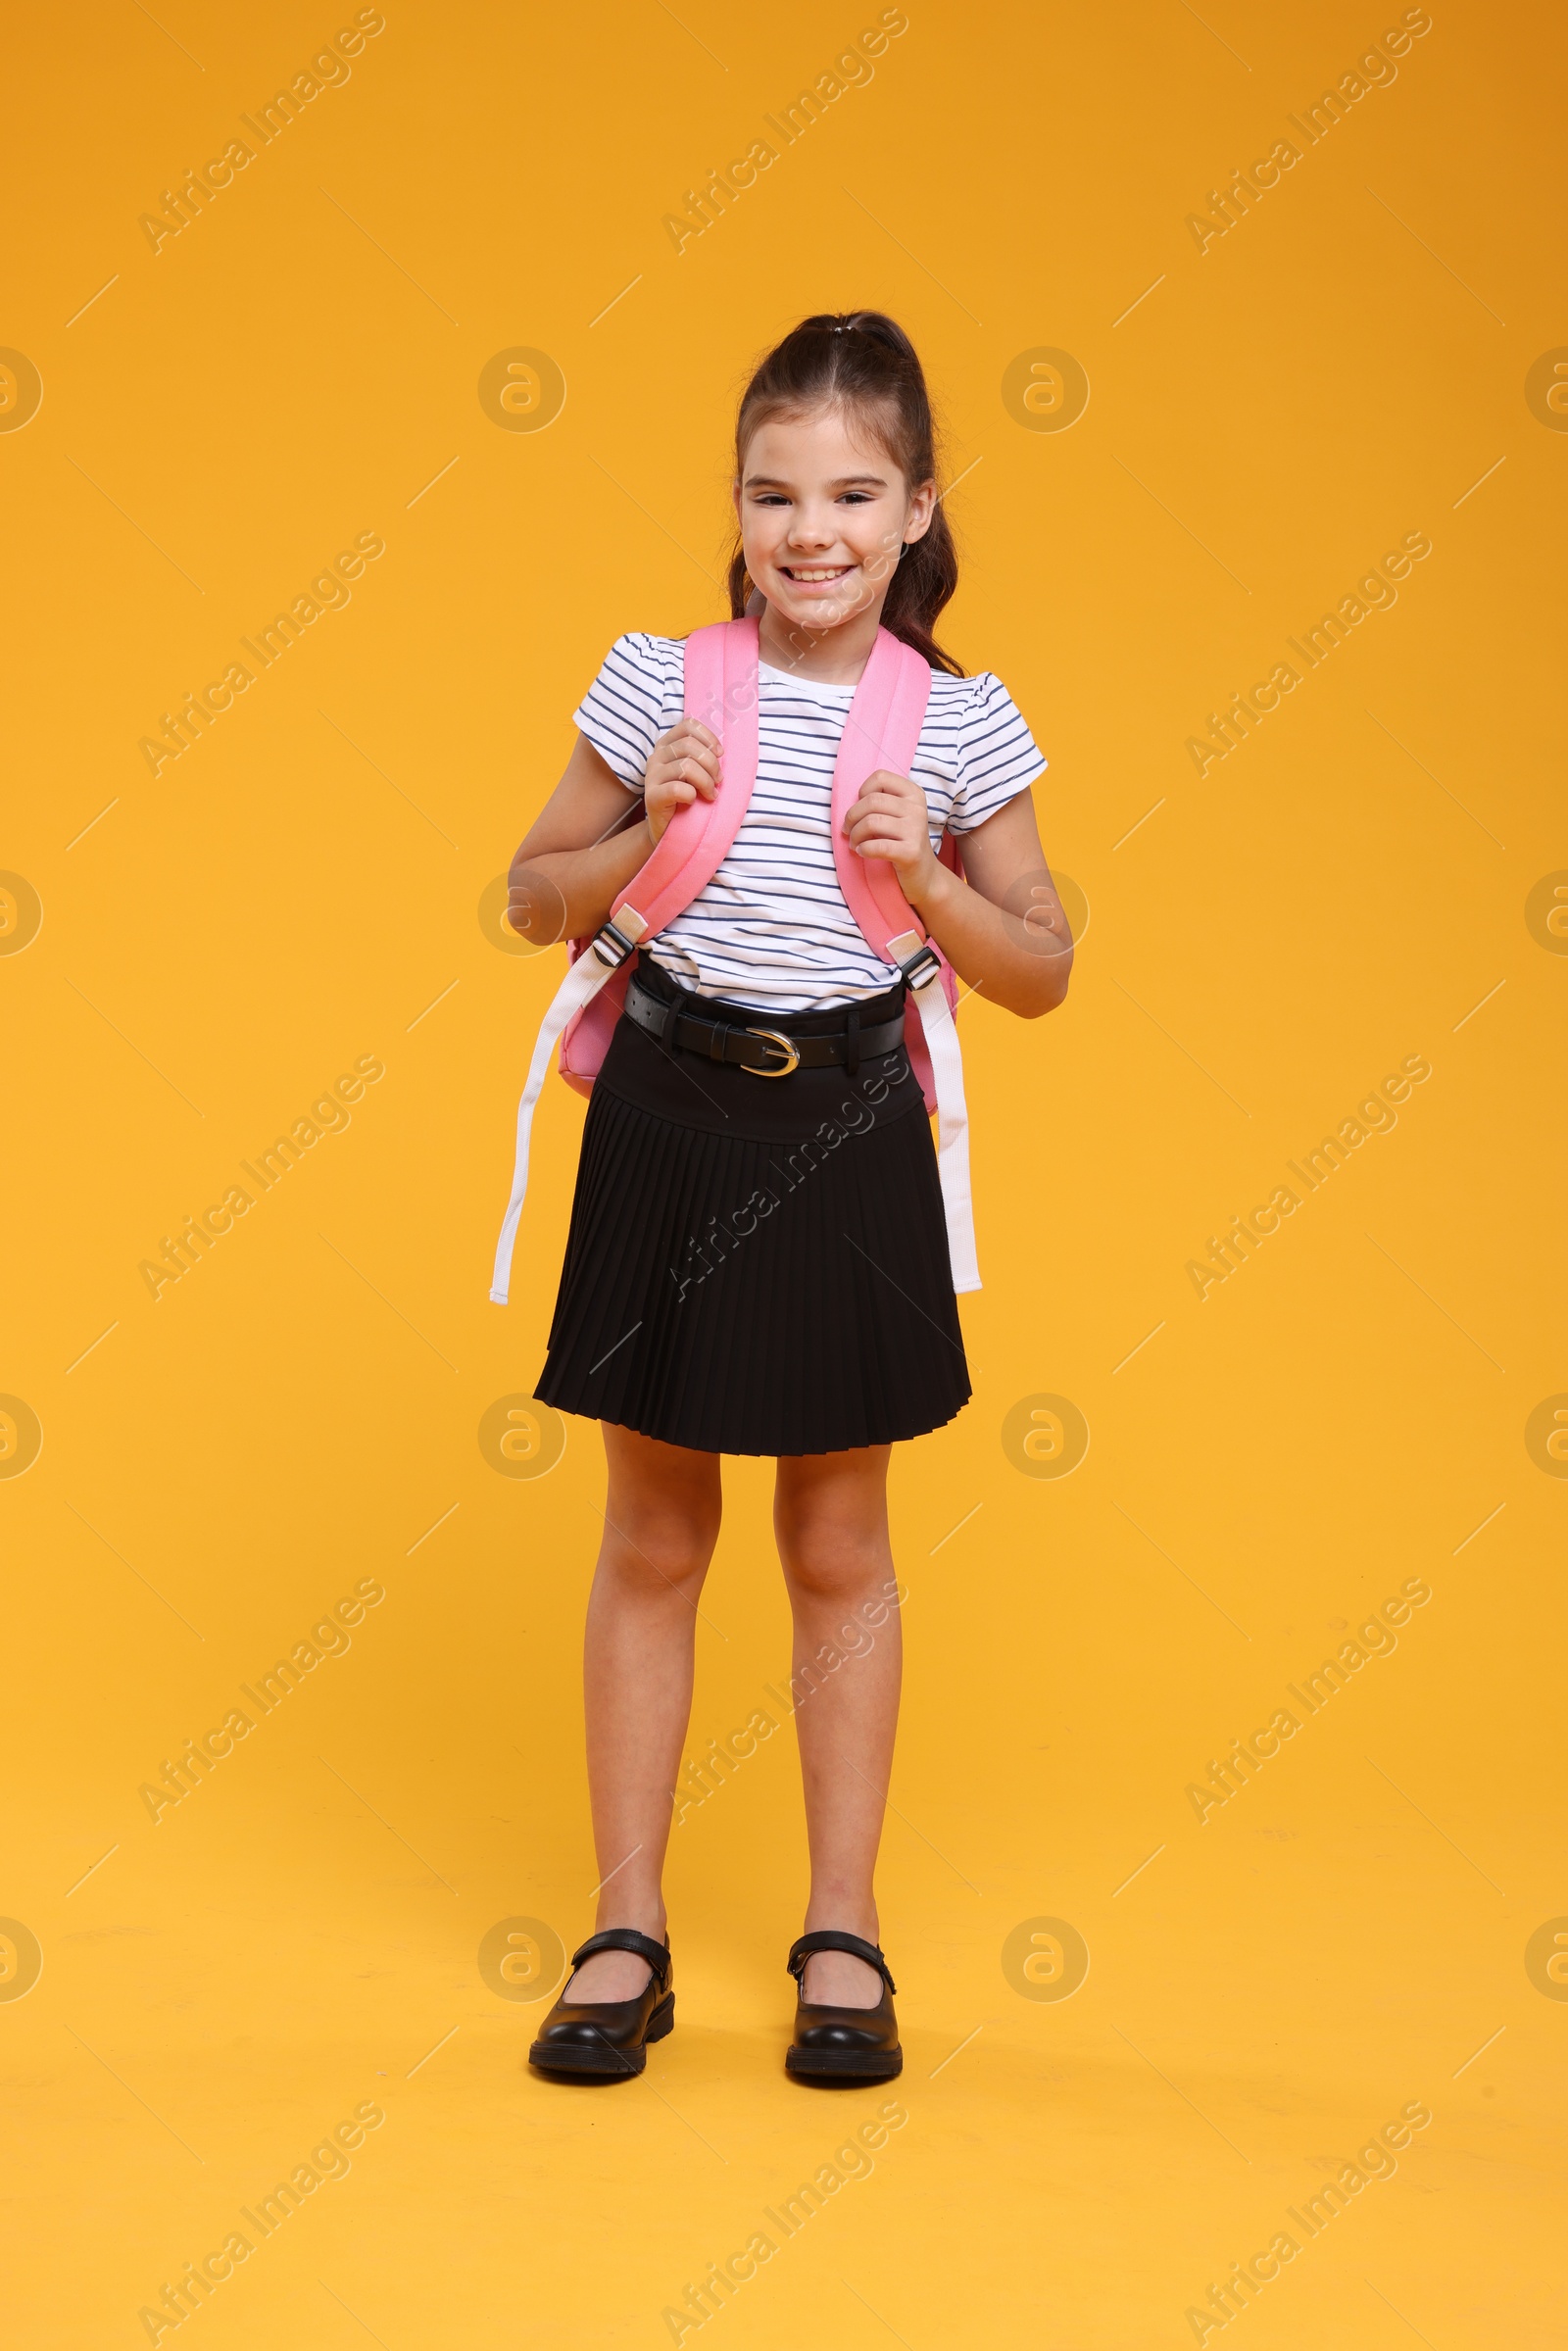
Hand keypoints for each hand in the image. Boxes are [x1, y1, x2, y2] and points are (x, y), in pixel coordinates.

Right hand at [643, 719, 719, 843]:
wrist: (668, 829)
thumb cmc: (686, 798)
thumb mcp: (695, 772)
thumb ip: (702, 756)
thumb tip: (720, 750)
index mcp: (666, 745)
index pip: (688, 726)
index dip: (708, 737)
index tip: (720, 754)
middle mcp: (656, 756)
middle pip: (690, 746)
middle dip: (711, 764)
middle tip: (718, 781)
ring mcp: (651, 776)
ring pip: (686, 766)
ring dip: (706, 782)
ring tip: (711, 794)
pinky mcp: (652, 796)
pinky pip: (678, 789)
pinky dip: (692, 795)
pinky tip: (693, 801)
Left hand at [842, 768, 940, 897]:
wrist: (923, 874)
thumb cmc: (901, 841)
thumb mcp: (896, 815)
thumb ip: (879, 802)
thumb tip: (850, 803)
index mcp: (913, 793)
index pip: (880, 777)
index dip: (863, 792)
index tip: (861, 809)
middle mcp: (917, 808)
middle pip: (871, 800)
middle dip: (852, 817)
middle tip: (849, 831)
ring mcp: (916, 830)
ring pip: (871, 822)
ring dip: (855, 835)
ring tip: (855, 844)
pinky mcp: (911, 852)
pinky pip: (876, 846)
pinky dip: (863, 849)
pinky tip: (863, 852)